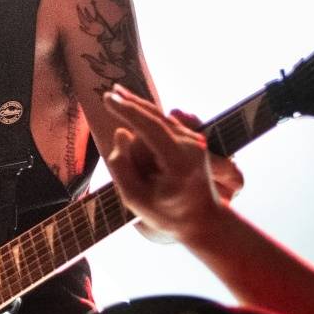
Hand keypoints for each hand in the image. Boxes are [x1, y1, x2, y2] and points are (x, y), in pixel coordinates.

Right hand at [104, 87, 230, 242]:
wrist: (204, 221)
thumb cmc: (166, 214)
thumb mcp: (135, 198)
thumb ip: (121, 166)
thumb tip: (122, 133)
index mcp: (178, 162)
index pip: (150, 127)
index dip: (127, 110)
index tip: (108, 98)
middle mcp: (192, 147)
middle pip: (157, 117)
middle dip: (133, 103)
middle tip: (110, 92)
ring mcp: (196, 143)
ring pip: (162, 119)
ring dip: (140, 107)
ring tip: (119, 96)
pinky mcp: (195, 142)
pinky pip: (168, 125)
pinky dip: (150, 116)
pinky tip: (137, 108)